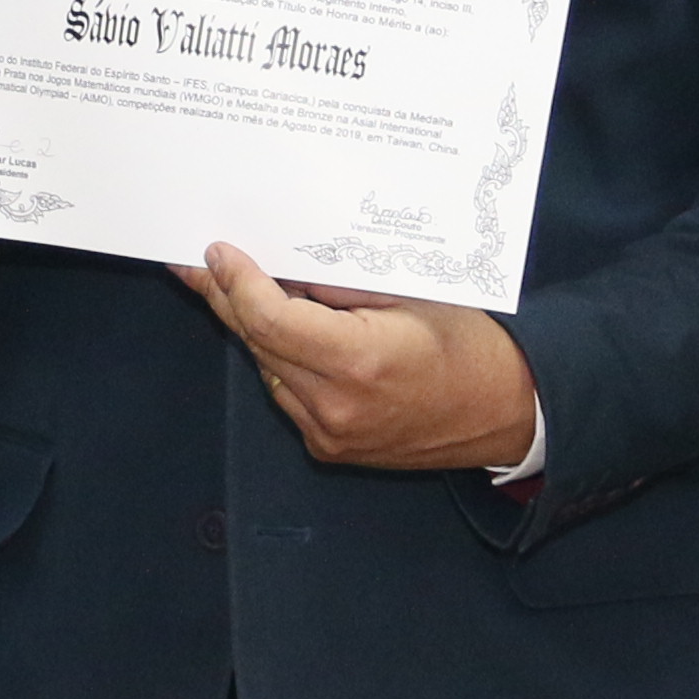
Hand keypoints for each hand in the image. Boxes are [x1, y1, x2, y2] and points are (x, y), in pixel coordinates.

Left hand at [183, 240, 538, 468]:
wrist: (504, 411)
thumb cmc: (468, 343)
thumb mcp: (411, 292)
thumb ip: (340, 284)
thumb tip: (283, 264)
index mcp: (359, 361)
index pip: (270, 319)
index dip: (237, 282)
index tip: (217, 251)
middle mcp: (335, 405)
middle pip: (258, 343)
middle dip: (226, 298)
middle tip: (195, 263)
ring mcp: (329, 433)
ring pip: (266, 369)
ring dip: (250, 328)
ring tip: (229, 287)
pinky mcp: (329, 447)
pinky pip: (285, 393)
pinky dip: (277, 359)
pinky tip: (276, 331)